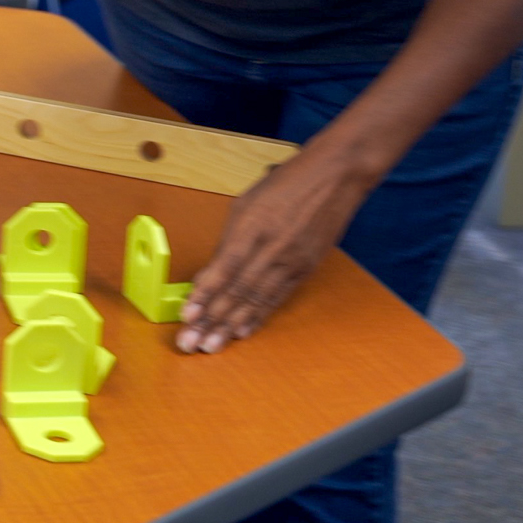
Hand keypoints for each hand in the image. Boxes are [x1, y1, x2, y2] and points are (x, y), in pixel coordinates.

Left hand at [176, 150, 373, 353]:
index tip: (186, 316)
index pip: (225, 269)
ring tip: (211, 346)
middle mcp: (274, 248)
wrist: (336, 176)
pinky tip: (243, 332)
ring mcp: (293, 261)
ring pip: (257, 300)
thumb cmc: (286, 184)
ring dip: (231, 326)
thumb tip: (211, 272)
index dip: (204, 295)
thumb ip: (230, 240)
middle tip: (191, 342)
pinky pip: (278, 298)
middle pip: (239, 291)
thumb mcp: (247, 204)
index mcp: (253, 226)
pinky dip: (258, 316)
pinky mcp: (306, 269)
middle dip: (212, 320)